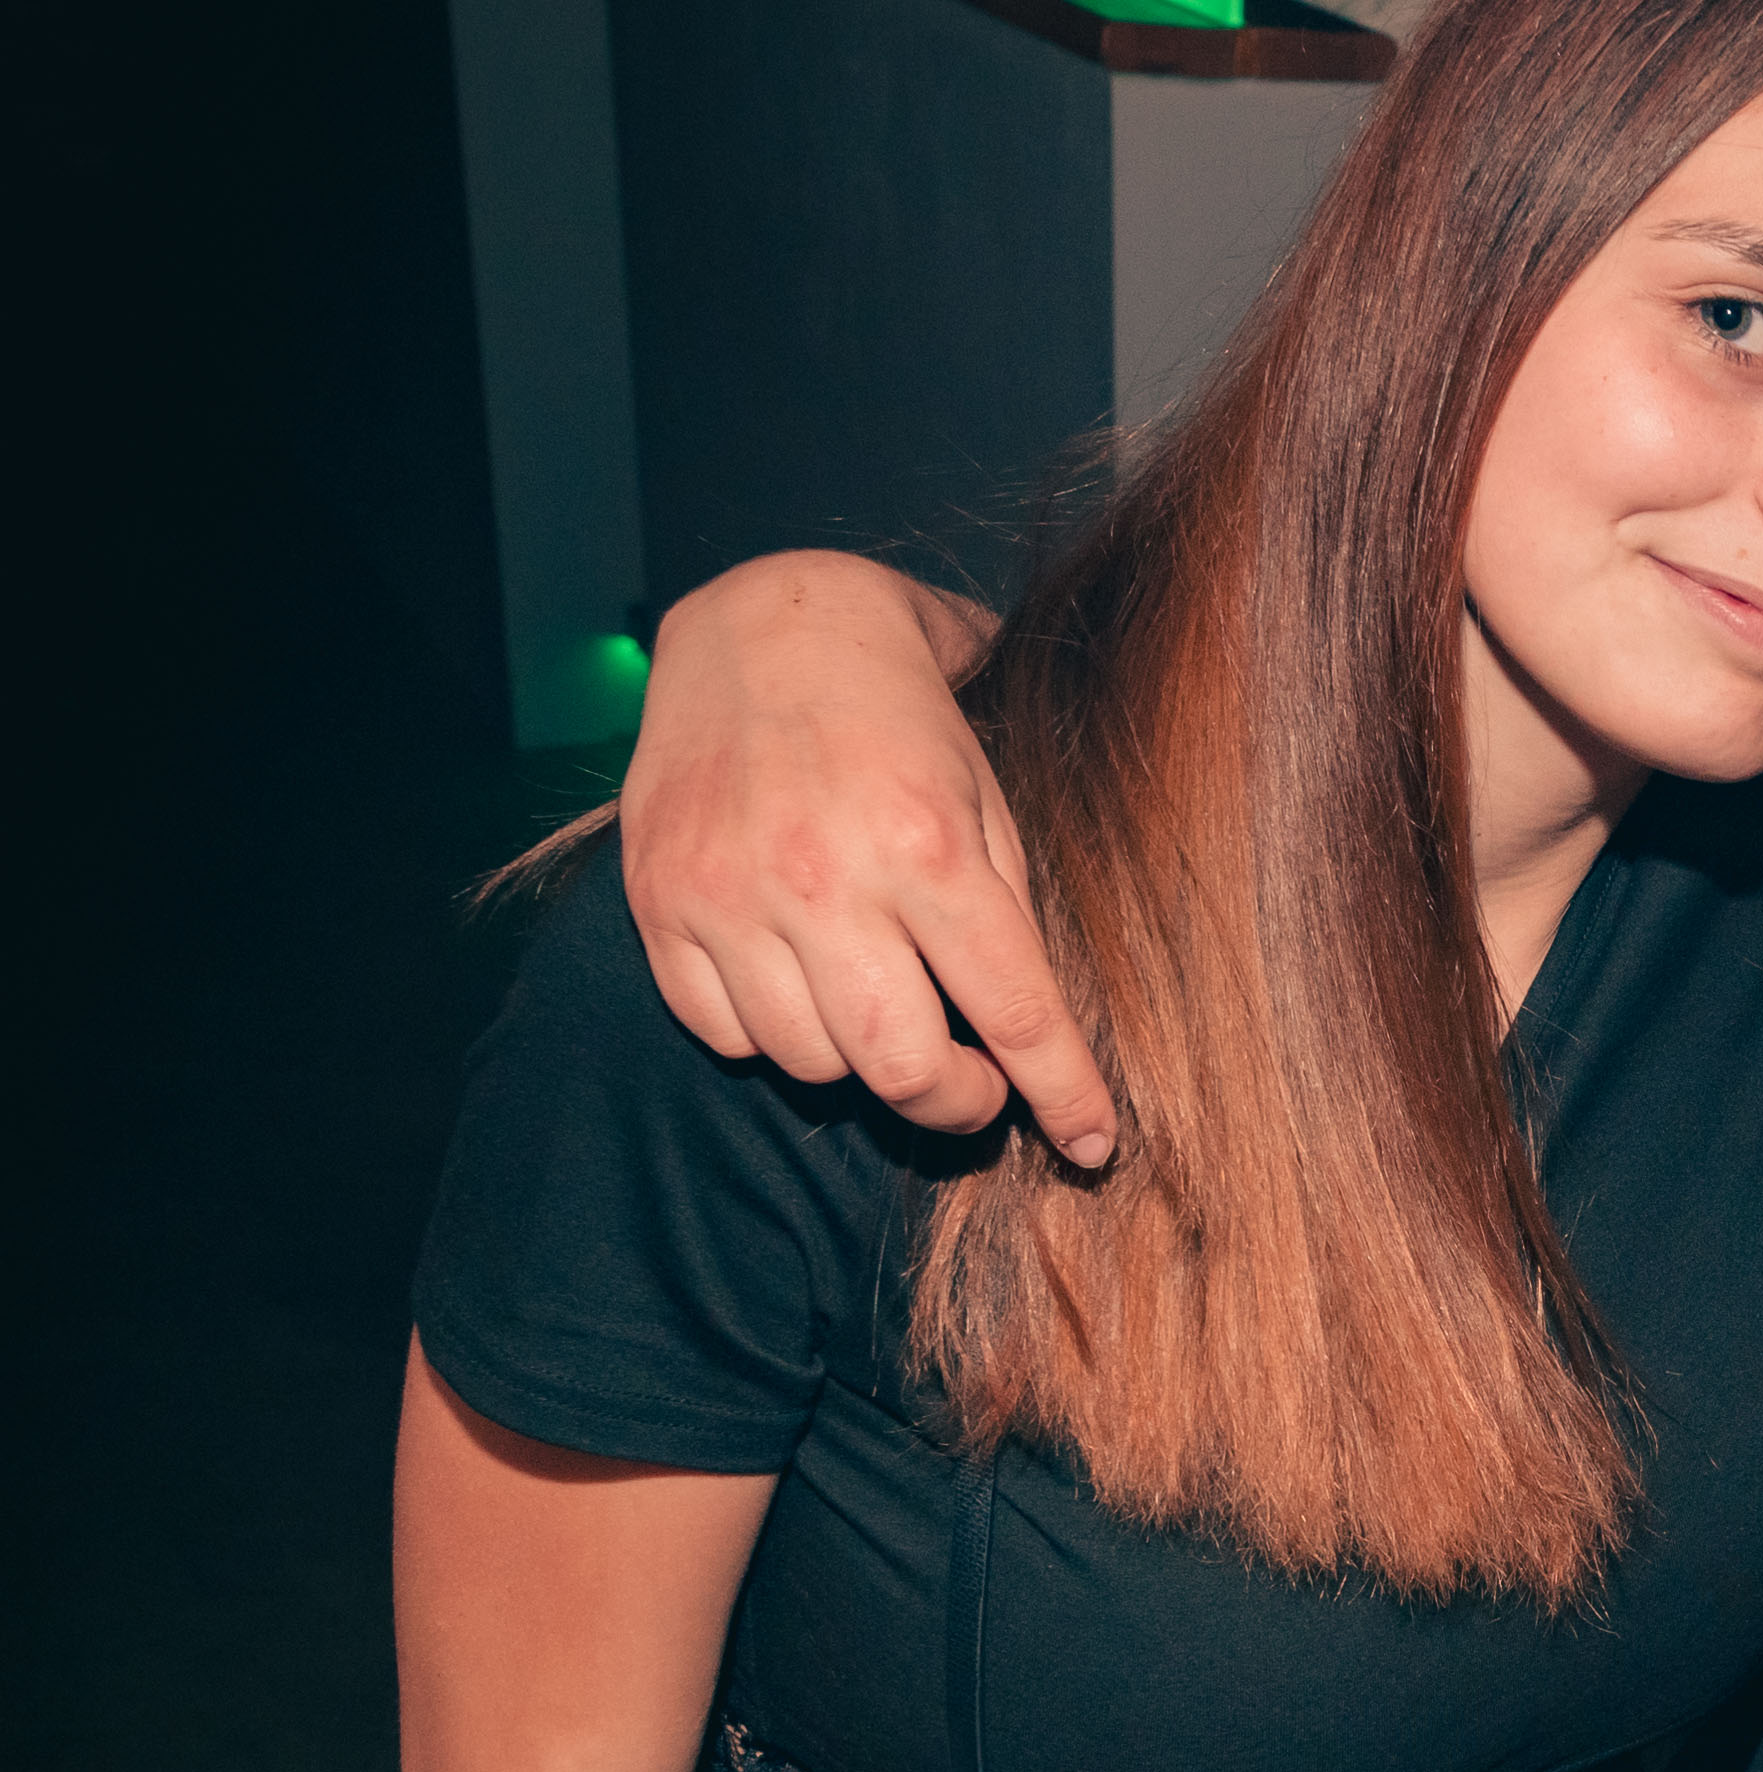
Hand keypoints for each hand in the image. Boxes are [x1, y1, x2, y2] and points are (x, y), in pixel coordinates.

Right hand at [617, 557, 1116, 1164]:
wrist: (767, 625)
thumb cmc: (904, 719)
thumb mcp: (989, 798)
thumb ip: (1011, 918)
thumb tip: (1033, 1044)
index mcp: (927, 848)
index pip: (1015, 1015)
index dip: (1064, 1096)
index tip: (1091, 1146)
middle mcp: (822, 877)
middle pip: (903, 1071)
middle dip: (958, 1105)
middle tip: (977, 1090)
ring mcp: (728, 893)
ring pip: (812, 1064)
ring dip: (863, 1062)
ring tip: (887, 1008)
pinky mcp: (661, 901)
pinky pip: (725, 1034)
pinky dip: (774, 1036)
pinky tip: (804, 987)